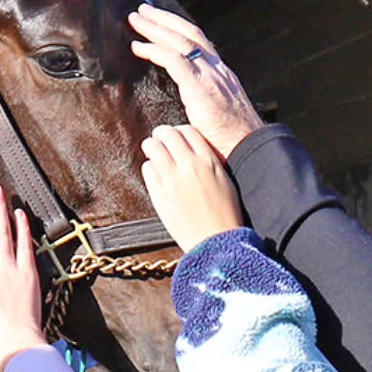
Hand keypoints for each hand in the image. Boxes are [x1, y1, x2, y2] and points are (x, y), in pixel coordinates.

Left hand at [128, 4, 264, 157]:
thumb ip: (205, 103)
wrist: (247, 146)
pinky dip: (154, 50)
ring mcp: (210, 75)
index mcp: (221, 74)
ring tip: (135, 19)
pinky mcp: (200, 86)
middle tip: (141, 11)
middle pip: (188, 33)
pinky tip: (138, 48)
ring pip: (180, 40)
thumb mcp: (218, 113)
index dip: (178, 29)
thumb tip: (191, 109)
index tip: (160, 22)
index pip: (199, 42)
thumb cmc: (230, 140)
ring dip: (155, 28)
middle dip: (163, 20)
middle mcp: (217, 68)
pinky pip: (174, 60)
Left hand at [140, 125, 244, 251]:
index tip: (175, 137)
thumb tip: (190, 152)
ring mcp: (172, 179)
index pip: (187, 131)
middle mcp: (190, 165)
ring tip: (152, 152)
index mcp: (208, 160)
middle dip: (160, 135)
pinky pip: (148, 170)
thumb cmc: (224, 214)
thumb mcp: (223, 180)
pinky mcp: (159, 194)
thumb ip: (207, 162)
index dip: (178, 131)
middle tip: (158, 140)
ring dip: (151, 147)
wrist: (216, 240)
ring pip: (153, 148)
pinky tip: (155, 174)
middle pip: (167, 134)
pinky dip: (149, 168)